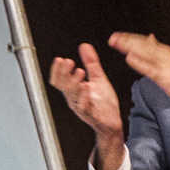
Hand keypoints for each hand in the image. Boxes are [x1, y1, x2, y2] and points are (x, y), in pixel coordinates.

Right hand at [49, 43, 124, 169]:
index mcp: (74, 91)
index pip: (59, 80)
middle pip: (63, 86)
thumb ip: (91, 63)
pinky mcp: (91, 115)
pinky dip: (83, 96)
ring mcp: (82, 108)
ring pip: (72, 95)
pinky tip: (86, 86)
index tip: (60, 59)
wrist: (112, 123)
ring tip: (79, 71)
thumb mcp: (98, 79)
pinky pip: (84, 106)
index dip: (57, 70)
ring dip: (74, 82)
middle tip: (68, 62)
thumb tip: (84, 46)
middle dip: (64, 74)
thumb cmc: (103, 104)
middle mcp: (74, 99)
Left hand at [107, 32, 169, 118]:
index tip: (117, 35)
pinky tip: (129, 58)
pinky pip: (151, 69)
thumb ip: (158, 51)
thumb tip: (149, 37)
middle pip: (144, 45)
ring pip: (146, 53)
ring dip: (130, 46)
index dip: (130, 38)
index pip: (145, 42)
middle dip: (127, 40)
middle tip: (112, 37)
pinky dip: (140, 62)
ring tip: (116, 43)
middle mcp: (166, 56)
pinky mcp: (167, 78)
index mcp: (166, 52)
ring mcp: (167, 66)